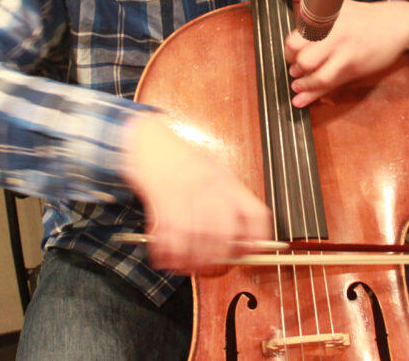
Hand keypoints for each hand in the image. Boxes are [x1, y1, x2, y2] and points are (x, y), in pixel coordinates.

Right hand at [121, 113, 270, 274]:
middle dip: (222, 257)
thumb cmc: (182, 158)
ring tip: (194, 268)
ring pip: (198, 238)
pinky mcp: (162, 202)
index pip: (255, 214)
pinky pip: (170, 235)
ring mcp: (186, 195)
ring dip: (195, 260)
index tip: (254, 252)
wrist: (150, 141)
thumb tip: (243, 232)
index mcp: (227, 182)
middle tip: (217, 267)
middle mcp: (210, 189)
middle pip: (225, 232)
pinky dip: (171, 253)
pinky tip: (171, 260)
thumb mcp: (215, 171)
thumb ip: (229, 198)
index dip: (258, 238)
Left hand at [281, 0, 408, 107]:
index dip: (289, 51)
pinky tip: (301, 100)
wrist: (395, 24)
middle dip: (294, 67)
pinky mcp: (354, 68)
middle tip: (295, 68)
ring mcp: (344, 54)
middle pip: (302, 60)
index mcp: (325, 20)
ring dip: (302, 84)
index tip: (291, 53)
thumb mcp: (335, 4)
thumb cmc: (362, 15)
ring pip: (316, 76)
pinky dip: (312, 95)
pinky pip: (329, 85)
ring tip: (298, 83)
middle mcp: (333, 37)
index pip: (294, 40)